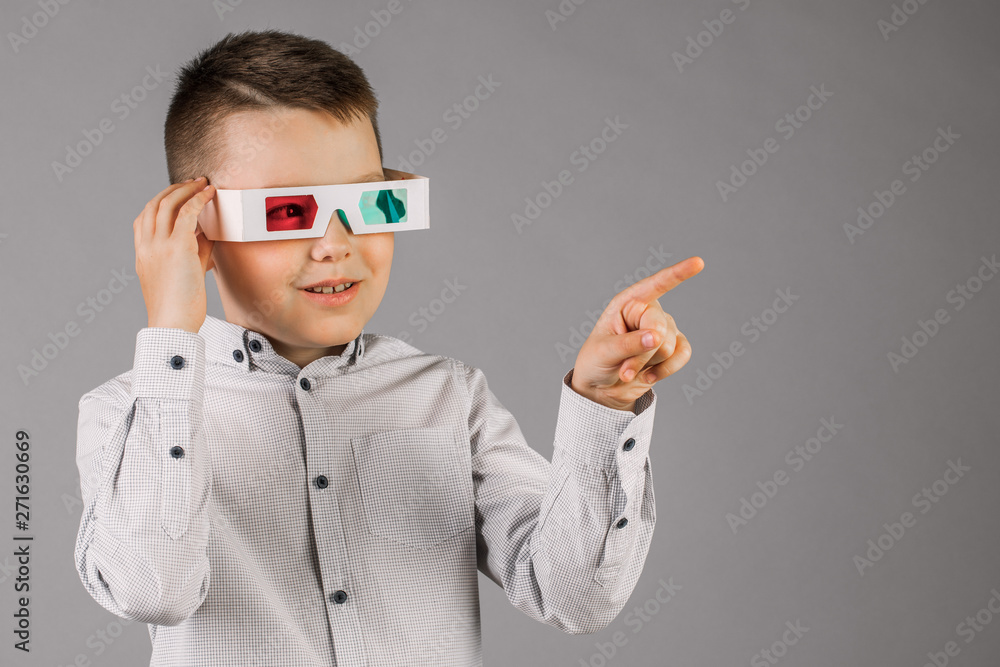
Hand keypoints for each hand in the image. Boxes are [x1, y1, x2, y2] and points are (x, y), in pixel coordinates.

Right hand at [134, 177, 216, 333]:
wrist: (173, 324)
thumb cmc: (179, 307)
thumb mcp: (181, 274)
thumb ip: (192, 251)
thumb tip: (207, 233)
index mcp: (142, 253)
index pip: (144, 218)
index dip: (160, 201)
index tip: (177, 194)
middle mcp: (146, 246)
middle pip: (155, 205)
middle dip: (174, 189)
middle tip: (192, 182)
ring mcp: (158, 246)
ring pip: (168, 204)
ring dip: (186, 189)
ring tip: (202, 183)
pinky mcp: (176, 248)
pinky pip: (186, 214)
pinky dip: (198, 199)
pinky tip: (209, 193)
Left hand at [570, 256, 704, 410]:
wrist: (602, 389)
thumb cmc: (597, 362)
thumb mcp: (605, 352)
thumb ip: (629, 344)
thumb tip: (656, 337)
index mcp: (627, 303)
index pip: (654, 285)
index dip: (677, 274)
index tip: (698, 263)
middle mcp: (647, 312)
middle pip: (660, 329)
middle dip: (643, 354)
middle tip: (624, 368)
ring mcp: (663, 328)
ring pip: (670, 346)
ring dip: (649, 365)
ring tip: (630, 370)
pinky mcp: (673, 347)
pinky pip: (683, 355)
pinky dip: (666, 370)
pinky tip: (649, 375)